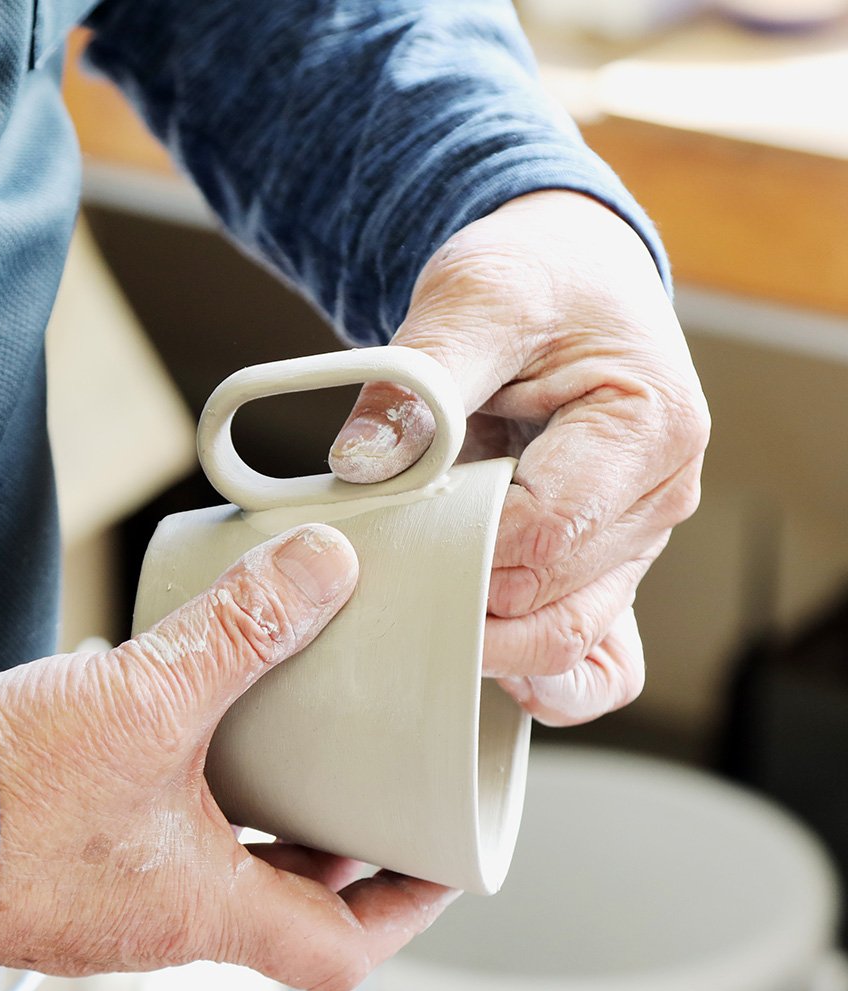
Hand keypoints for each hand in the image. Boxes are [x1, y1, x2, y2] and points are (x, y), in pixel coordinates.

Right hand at [0, 526, 455, 990]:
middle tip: (373, 781)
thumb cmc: (0, 793)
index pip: (342, 952)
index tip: (439, 854)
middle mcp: (160, 922)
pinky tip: (182, 730)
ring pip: (219, 867)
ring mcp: (107, 901)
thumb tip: (327, 569)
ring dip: (263, 814)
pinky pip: (155, 841)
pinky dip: (192, 796)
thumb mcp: (145, 697)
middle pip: (286, 905)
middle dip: (339, 845)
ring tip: (291, 741)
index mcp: (203, 911)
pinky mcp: (62, 865)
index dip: (407, 905)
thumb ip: (239, 629)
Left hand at [330, 191, 708, 726]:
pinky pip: (595, 659)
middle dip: (458, 602)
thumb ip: (419, 380)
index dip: (454, 551)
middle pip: (552, 600)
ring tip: (410, 617)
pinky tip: (483, 671)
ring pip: (567, 640)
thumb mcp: (473, 297)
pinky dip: (542, 680)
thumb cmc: (534, 282)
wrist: (562, 280)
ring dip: (485, 646)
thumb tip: (363, 466)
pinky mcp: (602, 568)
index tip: (382, 542)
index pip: (542, 532)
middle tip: (376, 585)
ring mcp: (633, 543)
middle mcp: (657, 496)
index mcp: (647, 426)